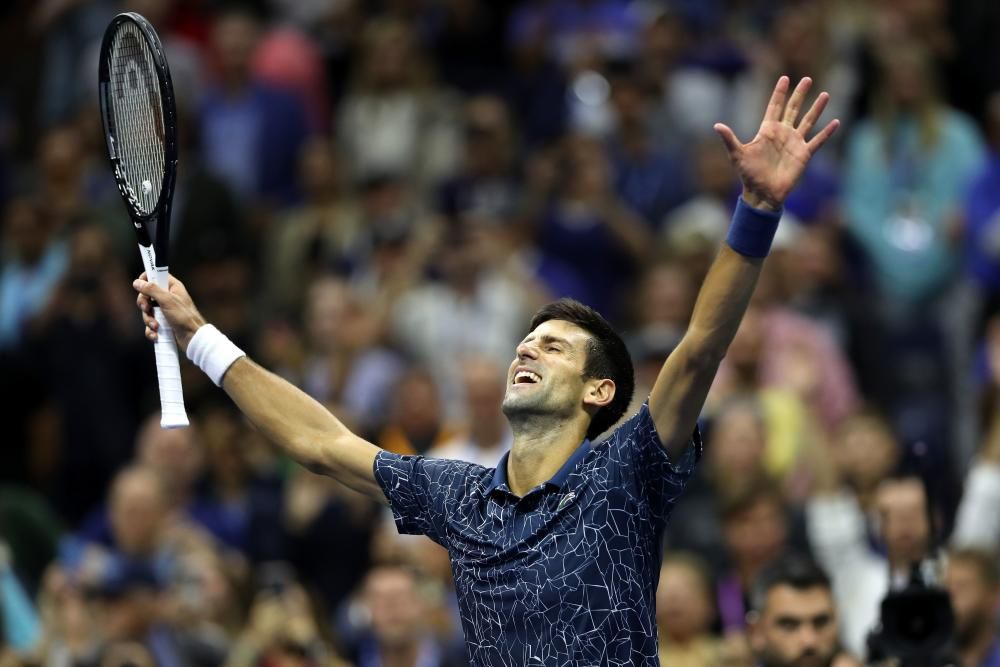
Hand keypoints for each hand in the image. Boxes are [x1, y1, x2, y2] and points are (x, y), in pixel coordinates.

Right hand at [133, 273, 206, 352]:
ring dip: (149, 319)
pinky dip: (151, 329)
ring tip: (156, 326)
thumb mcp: (167, 300)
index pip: (156, 275)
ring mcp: (165, 310)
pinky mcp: (163, 322)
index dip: (146, 278)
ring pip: (147, 311)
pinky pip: (150, 323)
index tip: (140, 286)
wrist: (193, 338)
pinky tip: (156, 334)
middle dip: (144, 304)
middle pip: (147, 295)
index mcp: (172, 287)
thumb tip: (137, 282)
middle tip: (146, 308)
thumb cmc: (184, 317)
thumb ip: (152, 289)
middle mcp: (168, 297)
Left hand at [714, 76, 838, 210]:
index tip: (784, 78)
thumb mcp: (737, 155)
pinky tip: (835, 122)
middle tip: (807, 79)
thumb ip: (729, 139)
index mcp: (767, 131)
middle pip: (793, 109)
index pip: (774, 107)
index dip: (779, 93)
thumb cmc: (748, 174)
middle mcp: (782, 134)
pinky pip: (817, 141)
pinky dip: (826, 133)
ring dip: (816, 108)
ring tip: (825, 94)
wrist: (762, 193)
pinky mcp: (803, 154)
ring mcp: (794, 143)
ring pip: (808, 121)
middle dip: (799, 94)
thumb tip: (716, 126)